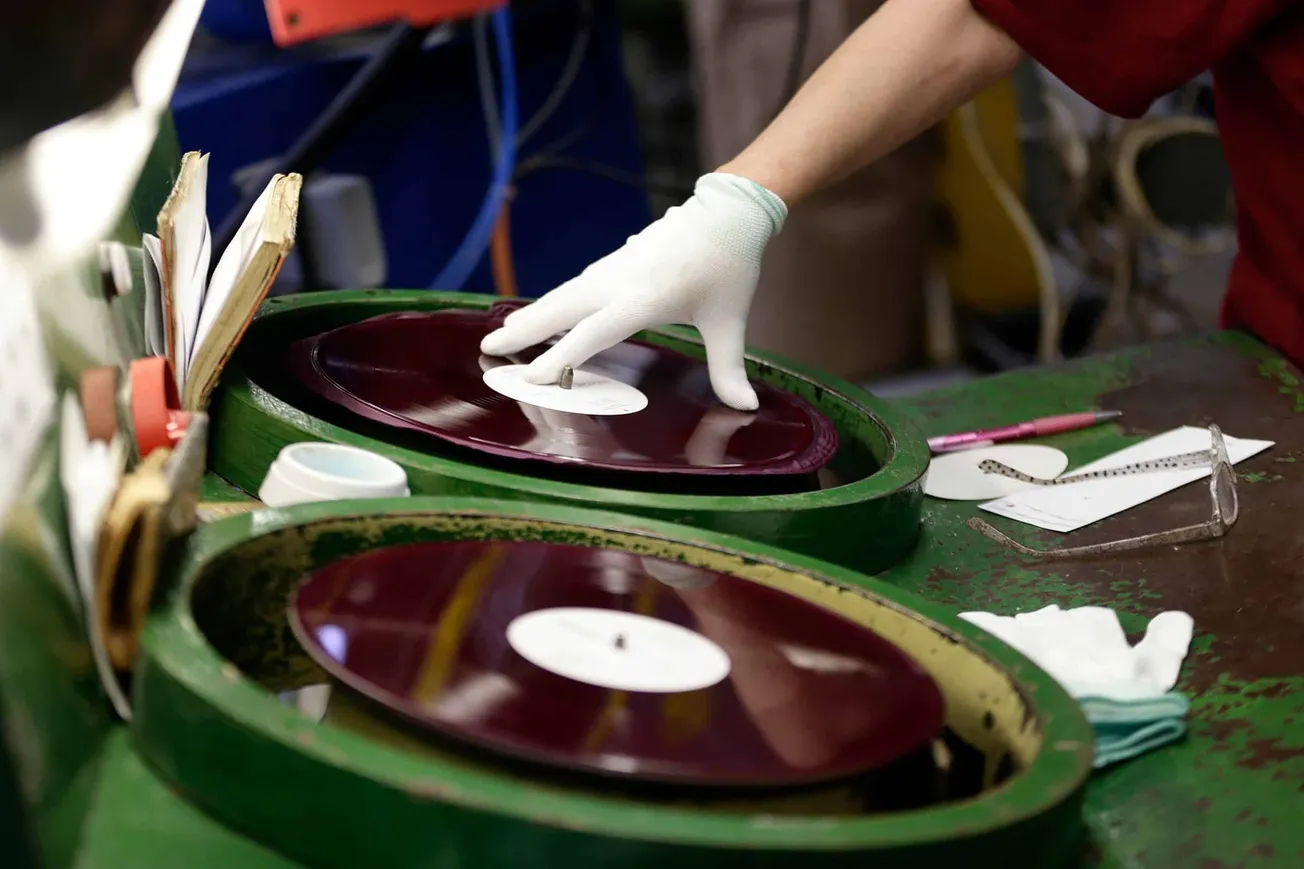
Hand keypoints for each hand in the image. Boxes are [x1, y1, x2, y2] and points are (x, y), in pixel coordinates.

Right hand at [479, 173, 786, 410]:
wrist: (725, 213)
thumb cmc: (728, 267)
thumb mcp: (731, 321)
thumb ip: (729, 368)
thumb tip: (745, 406)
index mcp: (645, 298)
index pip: (595, 332)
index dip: (563, 356)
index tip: (533, 376)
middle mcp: (620, 282)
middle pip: (562, 308)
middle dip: (525, 331)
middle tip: (488, 349)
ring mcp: (613, 269)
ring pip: (562, 296)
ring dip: (531, 316)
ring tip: (499, 337)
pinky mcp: (613, 264)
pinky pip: (573, 288)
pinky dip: (549, 303)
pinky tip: (536, 317)